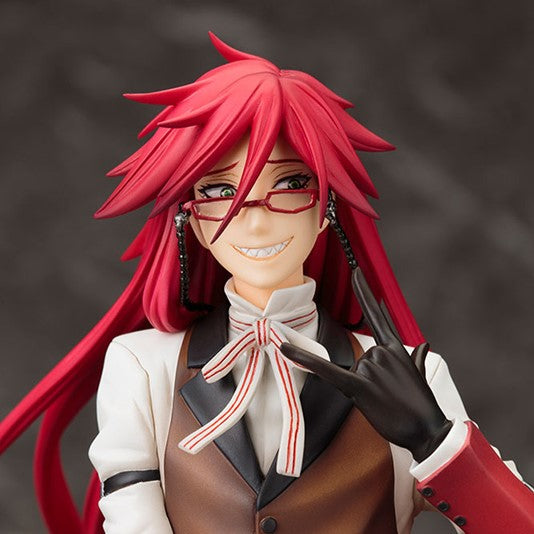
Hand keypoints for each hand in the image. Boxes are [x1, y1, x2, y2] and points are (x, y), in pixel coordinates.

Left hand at [281, 267, 451, 461]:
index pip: (377, 315)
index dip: (365, 292)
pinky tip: (284, 349)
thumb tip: (423, 345)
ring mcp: (372, 367)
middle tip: (386, 398)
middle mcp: (382, 352)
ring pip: (350, 372)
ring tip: (383, 403)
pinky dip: (305, 360)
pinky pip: (328, 371)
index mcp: (396, 348)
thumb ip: (417, 358)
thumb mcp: (419, 376)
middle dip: (365, 380)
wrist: (428, 430)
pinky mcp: (360, 386)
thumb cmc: (421, 406)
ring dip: (362, 390)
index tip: (356, 272)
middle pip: (357, 358)